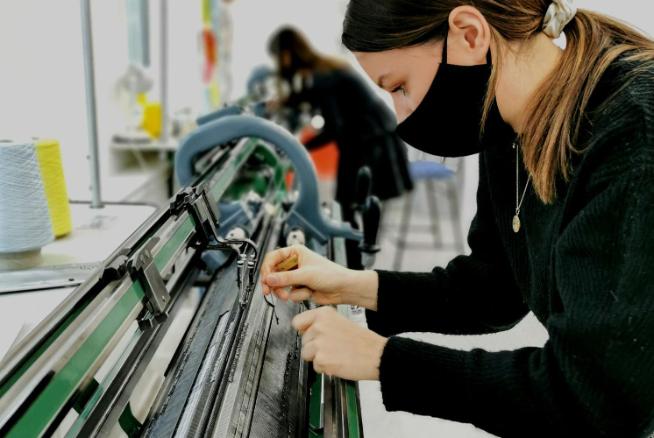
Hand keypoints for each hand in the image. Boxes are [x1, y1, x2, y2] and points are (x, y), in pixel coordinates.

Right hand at [261, 244, 377, 308]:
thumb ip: (286, 278)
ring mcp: (296, 276)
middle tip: (268, 291)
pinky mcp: (299, 288)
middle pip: (273, 273)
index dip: (267, 269)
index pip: (273, 258)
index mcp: (295, 252)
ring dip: (284, 292)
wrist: (343, 289)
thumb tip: (269, 279)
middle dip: (272, 284)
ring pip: (279, 285)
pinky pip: (289, 293)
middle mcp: (294, 263)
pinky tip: (307, 293)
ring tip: (289, 295)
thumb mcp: (306, 274)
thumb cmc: (331, 275)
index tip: (265, 279)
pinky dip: (296, 295)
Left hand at [293, 307, 386, 380]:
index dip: (305, 331)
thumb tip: (306, 332)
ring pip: (306, 354)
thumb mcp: (340, 322)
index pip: (298, 322)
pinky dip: (325, 368)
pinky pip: (315, 366)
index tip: (312, 335)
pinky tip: (337, 362)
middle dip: (314, 347)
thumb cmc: (362, 341)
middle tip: (332, 348)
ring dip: (318, 358)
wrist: (377, 355)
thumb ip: (321, 325)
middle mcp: (319, 326)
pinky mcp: (321, 359)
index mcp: (324, 314)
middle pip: (303, 340)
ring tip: (335, 355)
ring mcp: (319, 343)